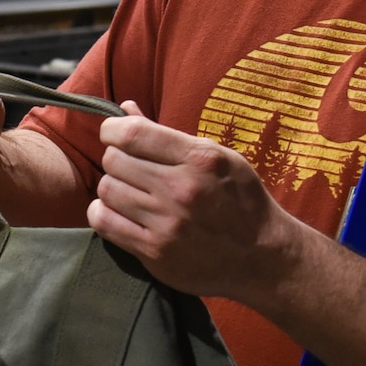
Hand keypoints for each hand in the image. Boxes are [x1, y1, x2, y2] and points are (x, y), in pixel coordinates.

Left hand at [87, 103, 301, 299]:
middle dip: (116, 159)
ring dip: (112, 187)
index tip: (114, 135)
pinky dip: (103, 213)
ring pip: (106, 190)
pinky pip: (104, 222)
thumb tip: (125, 109)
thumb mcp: (217, 157)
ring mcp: (167, 223)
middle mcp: (181, 189)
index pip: (131, 133)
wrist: (262, 256)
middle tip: (129, 168)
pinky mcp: (155, 252)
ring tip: (129, 191)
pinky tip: (118, 211)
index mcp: (199, 159)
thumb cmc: (240, 200)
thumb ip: (168, 136)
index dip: (112, 130)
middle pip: (114, 161)